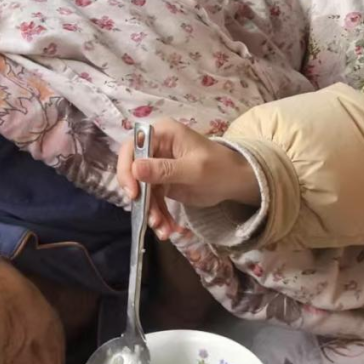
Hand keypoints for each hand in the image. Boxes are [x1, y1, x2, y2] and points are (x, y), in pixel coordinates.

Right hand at [116, 118, 260, 240]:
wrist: (236, 182)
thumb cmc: (219, 167)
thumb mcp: (193, 169)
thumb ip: (164, 170)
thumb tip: (135, 168)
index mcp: (163, 133)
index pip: (132, 147)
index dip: (127, 169)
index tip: (133, 193)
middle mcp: (156, 147)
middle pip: (133, 171)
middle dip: (141, 198)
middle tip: (150, 218)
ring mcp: (158, 166)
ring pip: (143, 190)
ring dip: (151, 212)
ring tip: (163, 230)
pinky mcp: (162, 183)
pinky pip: (153, 200)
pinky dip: (159, 215)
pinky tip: (168, 229)